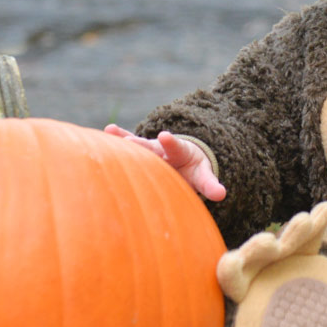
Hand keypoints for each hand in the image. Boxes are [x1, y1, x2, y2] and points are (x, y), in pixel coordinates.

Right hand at [104, 124, 226, 200]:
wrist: (185, 160)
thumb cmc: (194, 171)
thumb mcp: (203, 176)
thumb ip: (210, 184)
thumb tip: (222, 195)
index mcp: (181, 152)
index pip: (176, 147)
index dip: (171, 142)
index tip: (164, 135)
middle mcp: (163, 148)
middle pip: (152, 146)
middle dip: (142, 144)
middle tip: (129, 142)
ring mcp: (150, 149)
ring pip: (137, 144)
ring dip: (124, 138)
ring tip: (110, 131)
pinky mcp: (141, 151)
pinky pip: (129, 146)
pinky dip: (117, 140)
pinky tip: (104, 131)